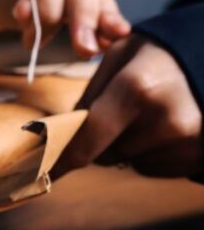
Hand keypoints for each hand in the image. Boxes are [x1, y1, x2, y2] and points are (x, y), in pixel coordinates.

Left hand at [56, 35, 202, 177]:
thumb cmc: (161, 54)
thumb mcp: (121, 56)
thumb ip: (89, 94)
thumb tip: (61, 134)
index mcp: (137, 88)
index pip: (87, 138)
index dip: (61, 159)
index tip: (42, 175)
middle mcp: (164, 119)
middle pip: (104, 154)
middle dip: (100, 141)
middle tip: (121, 113)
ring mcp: (186, 142)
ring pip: (128, 162)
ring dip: (129, 145)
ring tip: (152, 113)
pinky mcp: (199, 156)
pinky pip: (153, 167)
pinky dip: (151, 152)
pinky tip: (166, 127)